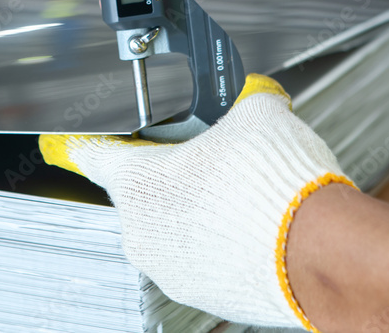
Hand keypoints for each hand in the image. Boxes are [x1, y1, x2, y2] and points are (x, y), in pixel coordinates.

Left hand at [39, 74, 353, 327]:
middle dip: (167, 169)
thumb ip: (236, 100)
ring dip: (192, 205)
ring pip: (169, 223)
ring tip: (237, 187)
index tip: (66, 139)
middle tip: (205, 152)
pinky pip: (195, 253)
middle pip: (139, 188)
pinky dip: (212, 236)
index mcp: (138, 182)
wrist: (321, 253)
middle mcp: (143, 231)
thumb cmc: (278, 188)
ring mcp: (171, 268)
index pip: (91, 153)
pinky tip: (248, 219)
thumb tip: (248, 95)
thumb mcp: (256, 113)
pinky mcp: (202, 292)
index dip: (83, 138)